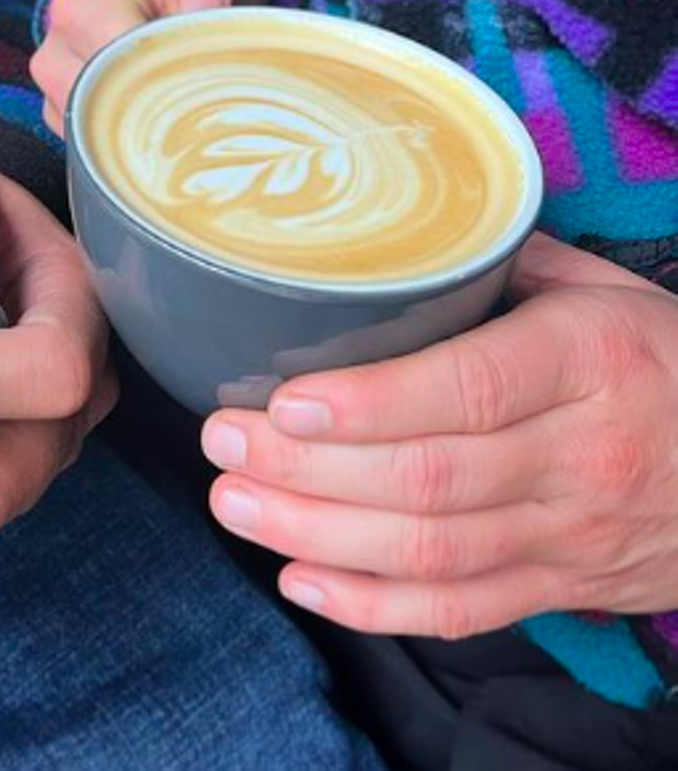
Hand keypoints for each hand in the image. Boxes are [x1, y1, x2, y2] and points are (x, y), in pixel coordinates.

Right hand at [30, 0, 268, 133]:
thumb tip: (199, 8)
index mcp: (83, 5)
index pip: (117, 64)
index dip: (166, 75)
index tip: (207, 75)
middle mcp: (56, 52)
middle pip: (102, 109)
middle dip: (156, 110)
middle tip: (205, 102)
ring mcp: (56, 92)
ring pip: (95, 139)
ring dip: (144, 135)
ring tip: (184, 112)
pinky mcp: (66, 123)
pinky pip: (94, 155)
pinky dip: (130, 151)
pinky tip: (163, 131)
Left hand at [202, 233, 677, 639]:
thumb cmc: (662, 363)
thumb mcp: (607, 294)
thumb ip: (505, 272)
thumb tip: (393, 244)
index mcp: (588, 362)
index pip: (469, 390)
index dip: (370, 404)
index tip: (284, 401)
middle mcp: (578, 454)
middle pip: (428, 478)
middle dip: (308, 470)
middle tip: (223, 442)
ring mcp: (568, 534)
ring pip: (430, 549)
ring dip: (317, 535)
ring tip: (234, 503)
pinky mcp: (559, 588)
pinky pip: (458, 611)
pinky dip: (373, 606)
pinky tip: (299, 581)